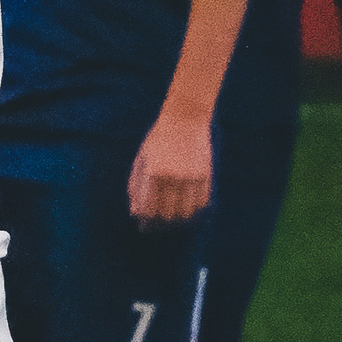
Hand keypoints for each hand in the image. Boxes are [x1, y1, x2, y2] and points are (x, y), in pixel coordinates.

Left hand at [128, 108, 214, 226]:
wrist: (185, 118)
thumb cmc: (158, 139)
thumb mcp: (141, 159)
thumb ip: (135, 185)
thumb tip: (135, 212)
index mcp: (152, 174)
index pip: (149, 209)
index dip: (146, 219)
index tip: (145, 222)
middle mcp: (172, 177)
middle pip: (167, 213)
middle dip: (162, 221)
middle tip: (160, 222)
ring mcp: (190, 177)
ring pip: (186, 211)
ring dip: (179, 218)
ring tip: (174, 217)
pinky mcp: (205, 175)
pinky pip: (202, 202)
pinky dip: (195, 209)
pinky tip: (189, 208)